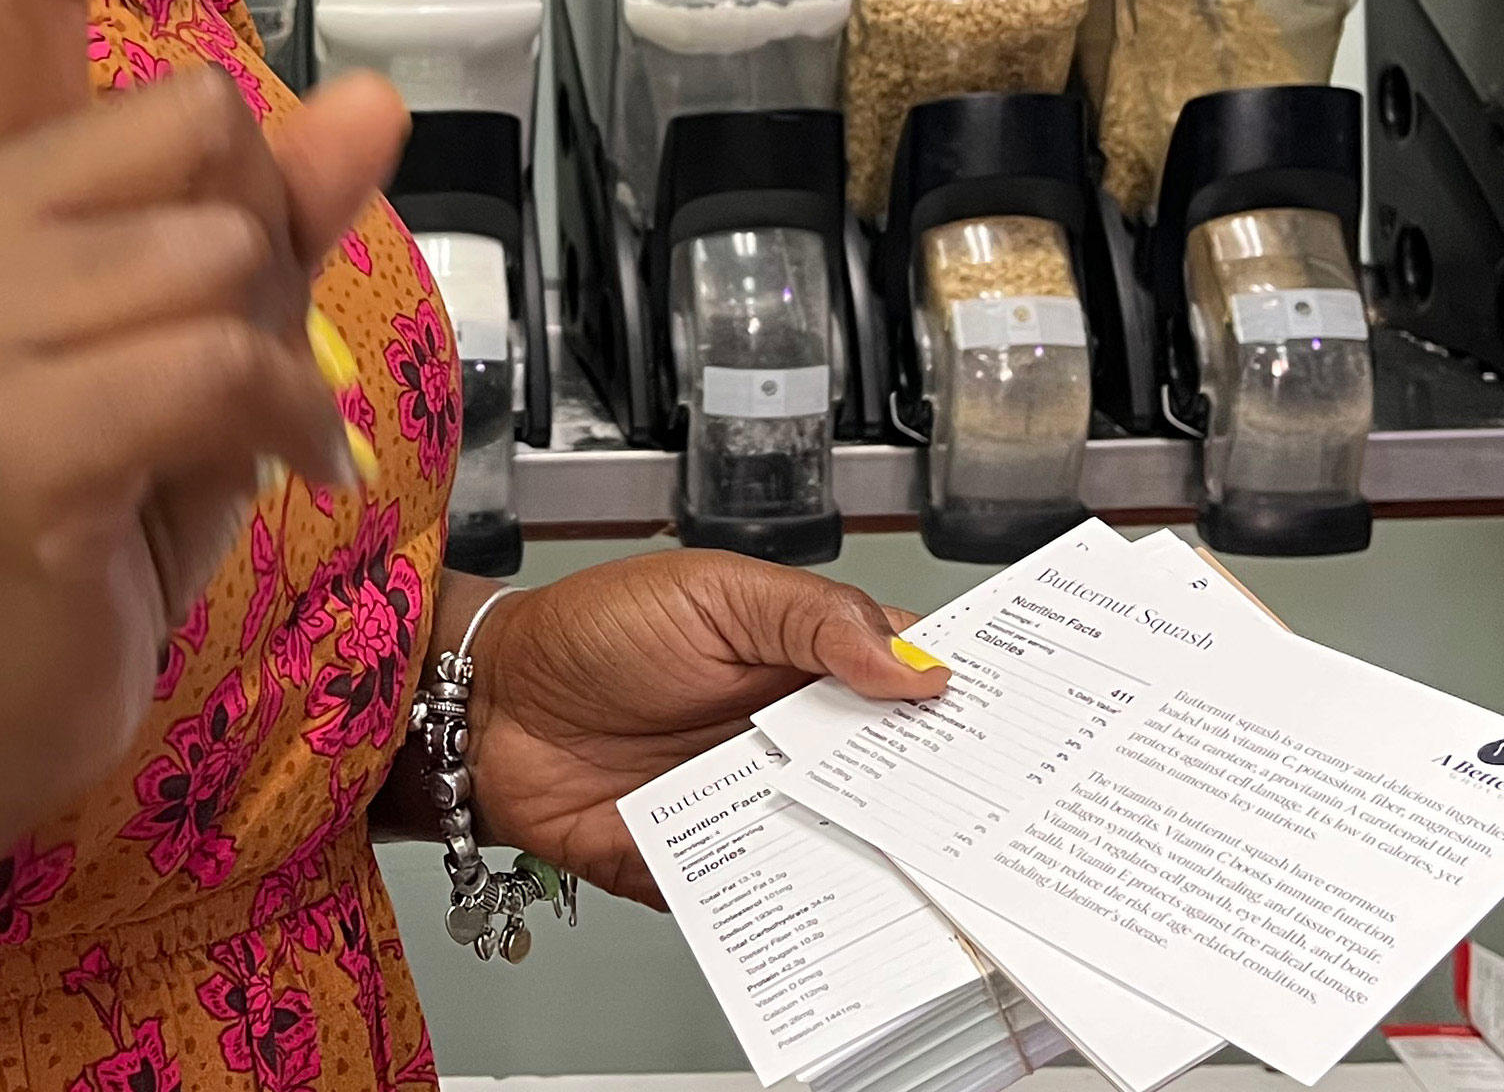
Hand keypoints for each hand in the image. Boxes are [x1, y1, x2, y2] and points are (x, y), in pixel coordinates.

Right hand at [0, 0, 410, 864]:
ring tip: (241, 443)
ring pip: (225, 250)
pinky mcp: (12, 430)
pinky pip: (223, 361)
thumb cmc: (86, 513)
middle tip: (231, 357)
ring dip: (284, 357)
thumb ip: (275, 224)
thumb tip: (367, 91)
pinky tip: (270, 483)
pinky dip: (287, 427)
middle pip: (202, 120)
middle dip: (264, 236)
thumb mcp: (201, 350)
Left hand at [462, 551, 949, 903]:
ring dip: (883, 858)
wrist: (489, 706)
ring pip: (843, 843)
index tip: (1014, 729)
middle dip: (939, 798)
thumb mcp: (713, 593)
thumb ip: (813, 621)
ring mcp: (752, 806)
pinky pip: (771, 894)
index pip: (904, 688)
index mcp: (805, 663)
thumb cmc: (592, 633)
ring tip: (937, 875)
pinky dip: (803, 904)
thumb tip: (915, 665)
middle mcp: (790, 740)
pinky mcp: (710, 865)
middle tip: (989, 815)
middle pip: (889, 779)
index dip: (957, 707)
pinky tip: (840, 909)